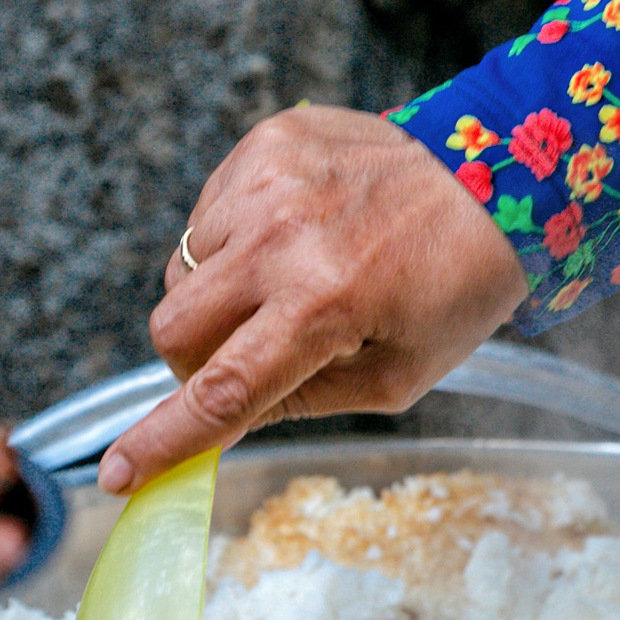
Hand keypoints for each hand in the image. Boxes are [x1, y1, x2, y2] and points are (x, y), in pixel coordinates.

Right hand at [96, 105, 525, 494]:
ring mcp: (268, 181)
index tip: (117, 475)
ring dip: (220, 295)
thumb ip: (302, 401)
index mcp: (325, 305)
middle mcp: (284, 238)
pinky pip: (209, 214)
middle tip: (246, 357)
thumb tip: (224, 421)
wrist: (502, 173)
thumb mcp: (397, 375)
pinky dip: (236, 241)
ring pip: (184, 270)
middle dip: (193, 362)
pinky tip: (296, 235)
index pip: (220, 389)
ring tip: (291, 281)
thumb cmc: (457, 286)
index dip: (162, 441)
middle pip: (173, 328)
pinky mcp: (266, 143)